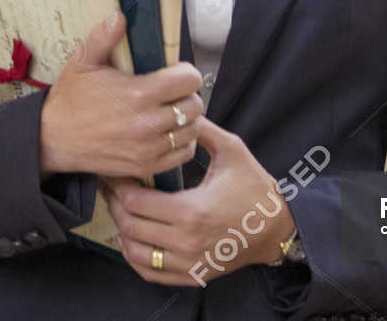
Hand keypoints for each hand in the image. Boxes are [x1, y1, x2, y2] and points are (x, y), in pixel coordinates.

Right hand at [37, 12, 203, 180]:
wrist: (54, 139)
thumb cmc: (71, 99)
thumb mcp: (82, 62)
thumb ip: (103, 37)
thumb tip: (120, 16)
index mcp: (138, 93)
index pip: (189, 80)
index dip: (186, 72)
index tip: (175, 72)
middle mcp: (148, 122)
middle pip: (195, 106)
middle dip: (188, 95)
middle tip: (174, 92)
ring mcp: (149, 148)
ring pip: (192, 131)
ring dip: (186, 119)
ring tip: (171, 111)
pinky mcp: (146, 165)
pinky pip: (183, 154)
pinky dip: (182, 143)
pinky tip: (169, 133)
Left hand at [102, 117, 294, 286]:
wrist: (276, 228)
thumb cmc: (254, 187)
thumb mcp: (232, 150)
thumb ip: (201, 130)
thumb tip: (178, 110)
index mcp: (192, 210)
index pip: (135, 201)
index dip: (117, 185)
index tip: (114, 170)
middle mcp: (186, 241)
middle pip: (129, 226)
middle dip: (113, 204)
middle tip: (110, 186)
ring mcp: (188, 262)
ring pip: (135, 253)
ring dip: (120, 231)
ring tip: (118, 209)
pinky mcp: (192, 275)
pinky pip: (150, 273)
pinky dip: (134, 257)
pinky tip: (131, 239)